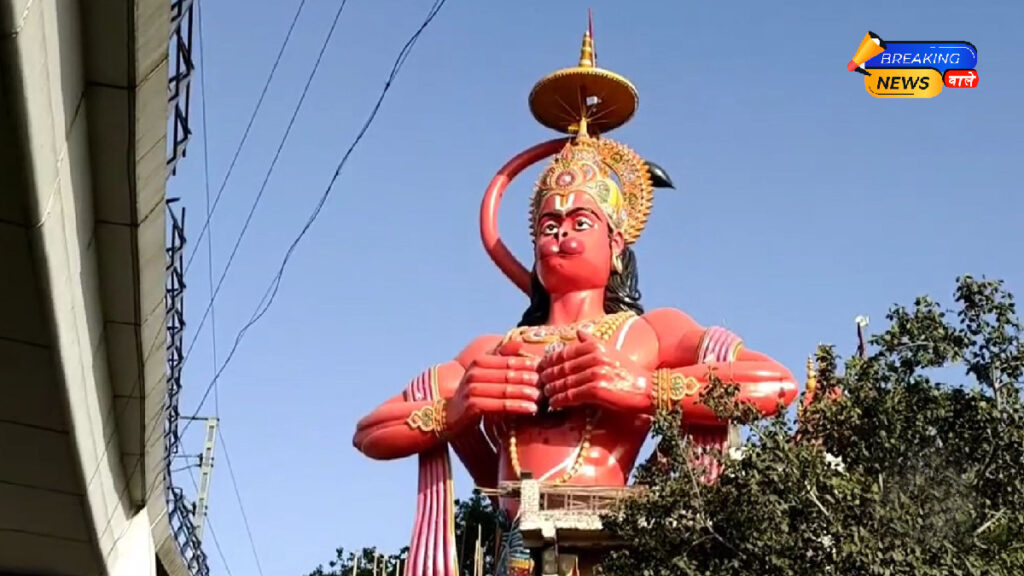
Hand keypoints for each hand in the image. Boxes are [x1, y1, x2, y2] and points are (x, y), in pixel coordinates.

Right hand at [445, 348, 539, 431]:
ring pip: (506, 390)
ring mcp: (471, 389)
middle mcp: (474, 373)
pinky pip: (500, 405)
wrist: (449, 416)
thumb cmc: (473, 394)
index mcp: (479, 362)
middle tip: (548, 385)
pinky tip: (531, 409)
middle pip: (509, 375)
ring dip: (526, 394)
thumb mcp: (484, 373)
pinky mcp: (472, 406)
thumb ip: (500, 357)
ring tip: (543, 398)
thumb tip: (520, 343)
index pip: (509, 360)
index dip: (528, 365)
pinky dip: (517, 407)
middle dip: (530, 380)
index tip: (546, 370)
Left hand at [537, 329, 652, 411]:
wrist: (649, 389)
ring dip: (551, 391)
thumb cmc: (629, 372)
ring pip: (564, 382)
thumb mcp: (611, 351)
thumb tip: (578, 332)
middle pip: (561, 367)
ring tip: (545, 396)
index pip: (564, 353)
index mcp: (595, 346)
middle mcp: (594, 357)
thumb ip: (592, 342)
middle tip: (538, 384)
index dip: (549, 361)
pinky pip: (572, 395)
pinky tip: (554, 404)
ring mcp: (595, 373)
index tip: (541, 369)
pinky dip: (560, 401)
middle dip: (547, 377)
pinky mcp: (597, 390)